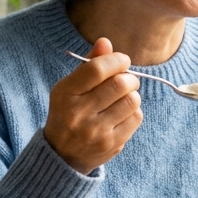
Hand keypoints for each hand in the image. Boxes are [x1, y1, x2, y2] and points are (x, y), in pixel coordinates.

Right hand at [44, 37, 142, 174]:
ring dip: (132, 93)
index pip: (97, 69)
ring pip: (131, 100)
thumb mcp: (70, 87)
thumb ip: (89, 64)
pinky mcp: (112, 144)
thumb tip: (105, 42)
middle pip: (119, 84)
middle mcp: (79, 113)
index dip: (116, 60)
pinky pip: (136, 117)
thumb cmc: (68, 112)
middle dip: (129, 76)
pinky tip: (123, 112)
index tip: (122, 60)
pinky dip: (134, 110)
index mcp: (65, 94)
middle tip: (126, 79)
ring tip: (124, 96)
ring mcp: (96, 131)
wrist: (62, 154)